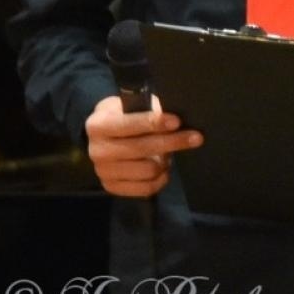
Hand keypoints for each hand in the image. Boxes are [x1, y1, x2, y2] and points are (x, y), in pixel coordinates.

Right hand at [84, 95, 201, 197]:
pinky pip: (146, 188)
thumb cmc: (125, 116)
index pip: (129, 125)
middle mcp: (97, 150)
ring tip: (169, 152)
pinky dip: (161, 178)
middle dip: (173, 142)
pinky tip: (164, 167)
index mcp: (98, 125)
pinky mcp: (112, 187)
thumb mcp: (133, 105)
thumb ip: (151, 109)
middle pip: (142, 149)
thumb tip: (176, 118)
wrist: (105, 137)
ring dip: (165, 160)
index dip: (154, 123)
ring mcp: (103, 171)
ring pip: (148, 170)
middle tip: (196, 137)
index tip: (177, 121)